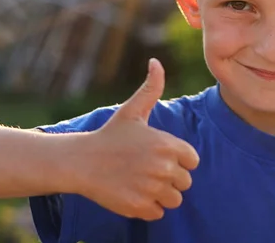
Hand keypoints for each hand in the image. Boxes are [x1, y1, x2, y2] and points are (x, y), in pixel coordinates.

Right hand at [70, 58, 199, 220]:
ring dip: (161, 194)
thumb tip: (156, 62)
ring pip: (174, 199)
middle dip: (170, 178)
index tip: (159, 157)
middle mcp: (164, 168)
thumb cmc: (110, 135)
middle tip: (146, 170)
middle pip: (184, 182)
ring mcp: (152, 189)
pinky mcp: (140, 207)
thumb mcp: (132, 111)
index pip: (192, 161)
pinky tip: (133, 193)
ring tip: (141, 182)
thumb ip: (151, 88)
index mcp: (168, 145)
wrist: (81, 162)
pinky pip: (158, 213)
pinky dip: (148, 207)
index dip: (178, 160)